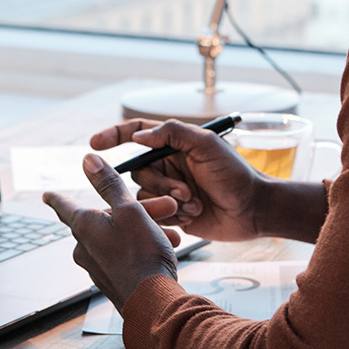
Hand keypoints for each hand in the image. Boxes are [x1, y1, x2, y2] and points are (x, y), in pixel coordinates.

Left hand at [43, 153, 179, 309]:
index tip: (46, 194)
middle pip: (107, 218)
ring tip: (172, 231)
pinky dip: (142, 247)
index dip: (57, 197)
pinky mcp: (110, 280)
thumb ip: (109, 183)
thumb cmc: (142, 254)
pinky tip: (165, 247)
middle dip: (138, 210)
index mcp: (83, 226)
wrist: (153, 302)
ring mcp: (96, 266)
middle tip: (166, 206)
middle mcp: (84, 247)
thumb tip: (88, 160)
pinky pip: (125, 255)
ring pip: (120, 236)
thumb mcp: (129, 210)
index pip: (64, 205)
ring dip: (146, 229)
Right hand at [92, 118, 263, 241]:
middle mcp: (169, 165)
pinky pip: (154, 214)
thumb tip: (139, 135)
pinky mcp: (172, 213)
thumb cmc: (235, 174)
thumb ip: (173, 133)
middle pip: (139, 170)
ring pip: (144, 195)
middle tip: (186, 192)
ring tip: (194, 204)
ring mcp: (170, 190)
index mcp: (175, 144)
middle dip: (161, 183)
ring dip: (168, 201)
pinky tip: (194, 215)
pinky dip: (172, 215)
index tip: (95, 142)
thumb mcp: (207, 145)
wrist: (253, 210)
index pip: (138, 133)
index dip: (114, 135)